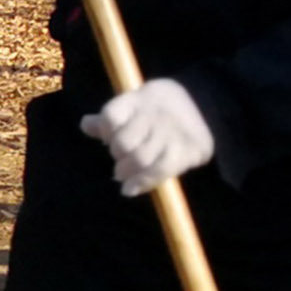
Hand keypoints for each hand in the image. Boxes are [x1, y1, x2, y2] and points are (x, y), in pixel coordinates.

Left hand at [81, 79, 214, 194]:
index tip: (108, 138)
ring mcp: (171, 132)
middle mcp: (155, 114)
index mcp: (138, 100)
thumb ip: (108, 119)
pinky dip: (142, 183)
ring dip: (127, 172)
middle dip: (117, 155)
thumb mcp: (133, 106)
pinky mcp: (187, 150)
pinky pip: (160, 171)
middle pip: (123, 142)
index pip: (111, 117)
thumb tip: (85, 125)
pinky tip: (130, 190)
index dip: (105, 131)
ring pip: (140, 159)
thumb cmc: (156, 110)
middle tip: (120, 159)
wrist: (205, 105)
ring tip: (123, 175)